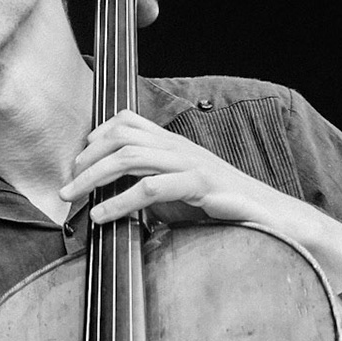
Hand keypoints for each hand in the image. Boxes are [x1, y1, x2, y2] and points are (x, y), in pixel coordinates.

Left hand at [58, 109, 284, 228]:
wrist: (274, 218)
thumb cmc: (227, 210)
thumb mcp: (182, 196)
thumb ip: (153, 190)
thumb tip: (116, 200)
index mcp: (176, 146)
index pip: (130, 122)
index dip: (99, 134)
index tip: (79, 158)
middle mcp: (180, 148)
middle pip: (121, 137)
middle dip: (87, 159)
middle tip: (67, 186)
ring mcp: (191, 163)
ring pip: (130, 156)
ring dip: (94, 177)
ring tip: (75, 198)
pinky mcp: (200, 185)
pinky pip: (151, 188)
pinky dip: (120, 202)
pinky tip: (104, 216)